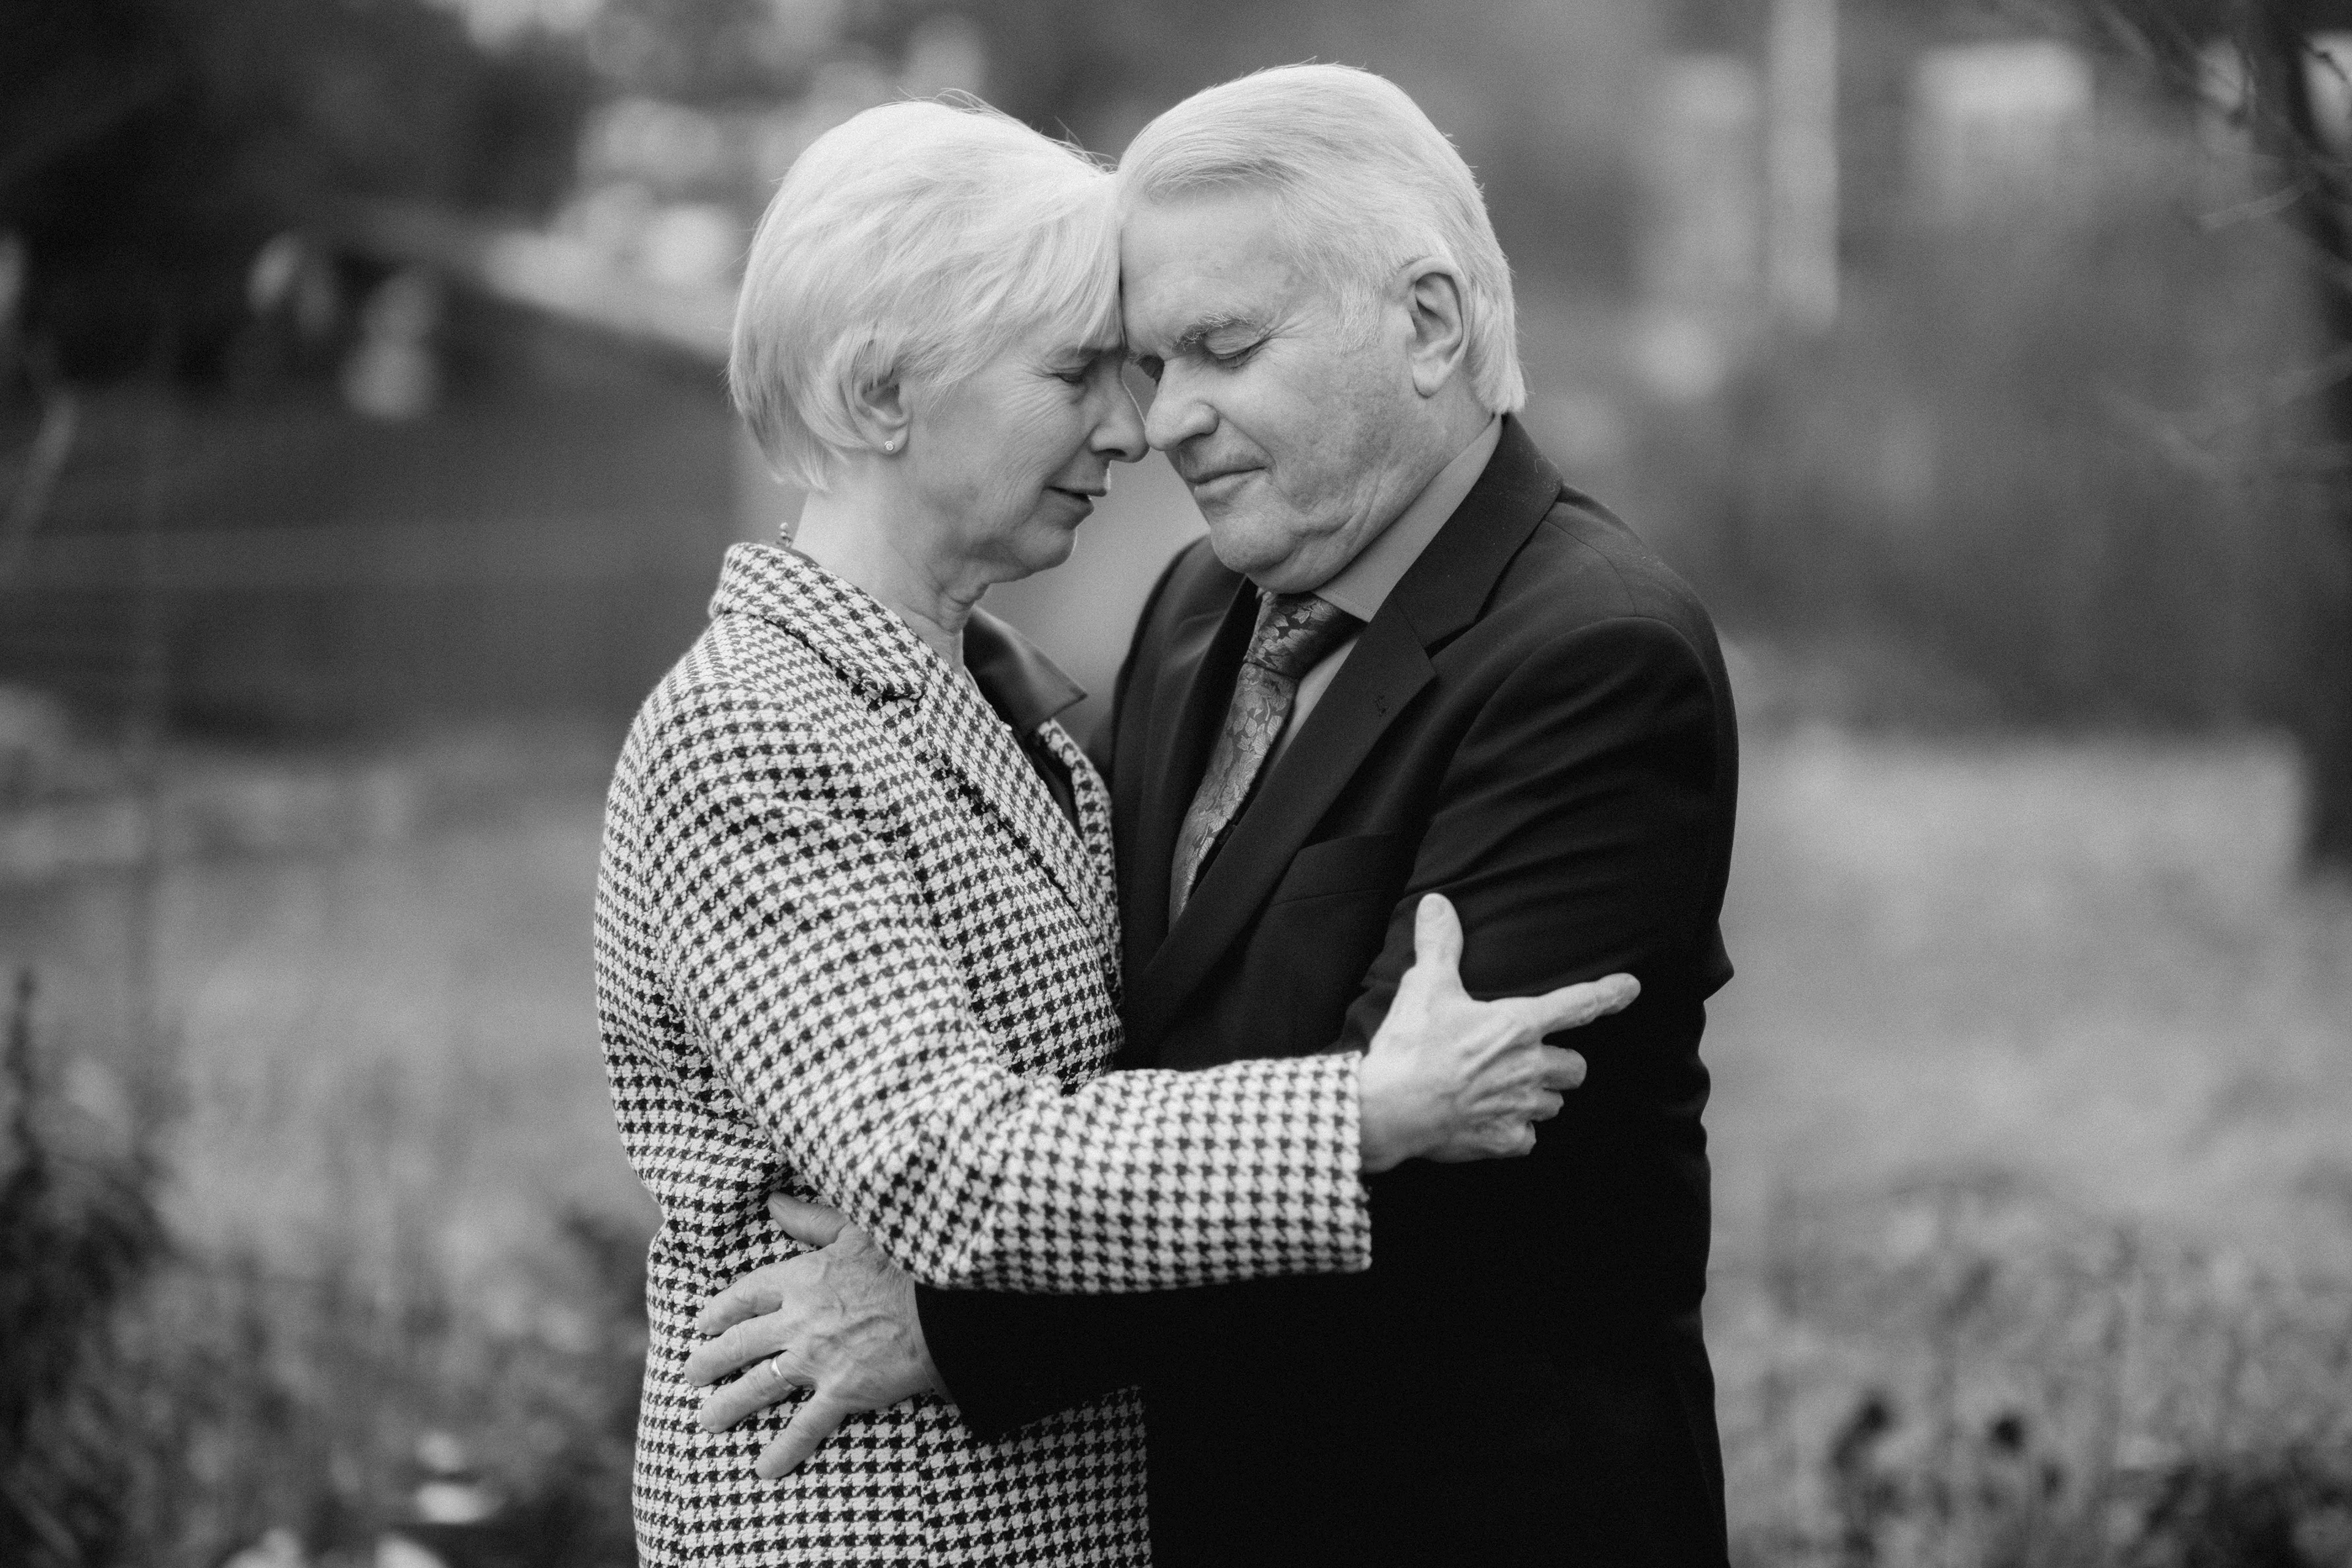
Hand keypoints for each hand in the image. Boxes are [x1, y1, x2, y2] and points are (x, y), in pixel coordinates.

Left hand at [683, 1194, 941, 1478]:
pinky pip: (805, 1426)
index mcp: (801, 1278)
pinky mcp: (841, 1391)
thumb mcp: (855, 1229)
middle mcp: (799, 1320)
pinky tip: (764, 1468)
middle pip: (741, 1343)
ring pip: (759, 1386)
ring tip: (708, 1420)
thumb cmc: (905, 1262)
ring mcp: (817, 1359)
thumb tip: (773, 1202)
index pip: (746, 1295)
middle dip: (710, 1361)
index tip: (702, 1323)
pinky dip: (784, 1450)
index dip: (720, 1311)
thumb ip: (811, 1219)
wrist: (942, 1306)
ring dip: (729, 1405)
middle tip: (692, 1373)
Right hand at [1356, 893, 1637, 1171]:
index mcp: (1517, 1025)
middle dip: (1560, 1062)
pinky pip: (1529, 1138)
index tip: (1631, 988)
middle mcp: (1529, 1066)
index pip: (1577, 1004)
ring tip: (1509, 1089)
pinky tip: (1494, 1122)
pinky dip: (1517, 1131)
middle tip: (1533, 1058)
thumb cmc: (1411, 1046)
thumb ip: (1439, 944)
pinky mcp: (1504, 1140)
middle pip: (1575, 1066)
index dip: (1608, 994)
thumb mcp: (1425, 987)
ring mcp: (1520, 1107)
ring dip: (1541, 1096)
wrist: (1390, 1110)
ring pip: (1555, 1103)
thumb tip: (1437, 902)